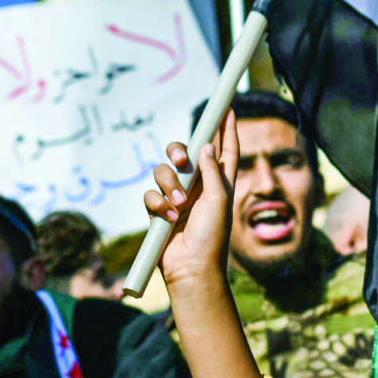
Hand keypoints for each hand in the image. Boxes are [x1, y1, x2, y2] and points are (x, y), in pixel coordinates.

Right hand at [145, 109, 239, 292]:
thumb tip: (206, 146)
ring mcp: (176, 198)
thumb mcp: (219, 200)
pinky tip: (167, 219)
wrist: (191, 270)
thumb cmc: (212, 237)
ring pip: (163, 172)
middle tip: (181, 159)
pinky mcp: (158, 212)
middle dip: (178, 151)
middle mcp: (198, 186)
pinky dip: (157, 204)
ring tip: (178, 205)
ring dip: (168, 186)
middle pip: (184, 154)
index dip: (226, 128)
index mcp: (219, 182)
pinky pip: (150, 195)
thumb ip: (213, 171)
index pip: (224, 149)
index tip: (227, 107)